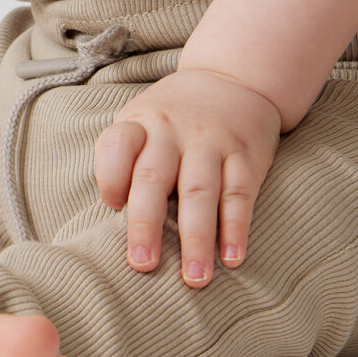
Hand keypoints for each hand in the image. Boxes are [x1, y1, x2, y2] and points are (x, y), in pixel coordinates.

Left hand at [94, 66, 281, 285]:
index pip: (117, 146)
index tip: (111, 206)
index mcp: (140, 123)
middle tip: (143, 266)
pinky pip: (240, 194)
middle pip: (154, 178)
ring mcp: (211, 142)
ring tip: (195, 279)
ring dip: (197, 238)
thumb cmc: (173, 117)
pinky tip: (232, 257)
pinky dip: (236, 228)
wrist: (234, 78)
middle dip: (146, 224)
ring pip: (200, 192)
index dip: (111, 176)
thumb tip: (114, 210)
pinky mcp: (246, 155)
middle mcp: (173, 131)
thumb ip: (122, 159)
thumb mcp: (140, 121)